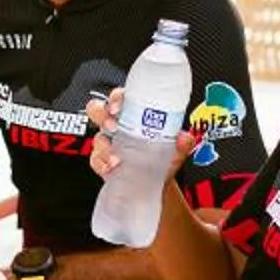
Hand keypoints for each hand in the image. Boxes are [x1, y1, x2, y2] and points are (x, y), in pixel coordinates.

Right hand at [85, 90, 204, 180]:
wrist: (158, 182)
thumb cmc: (163, 158)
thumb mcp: (175, 148)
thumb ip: (181, 142)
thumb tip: (184, 138)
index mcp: (134, 114)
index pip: (121, 98)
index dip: (116, 98)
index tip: (118, 106)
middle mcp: (118, 125)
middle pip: (99, 110)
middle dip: (101, 115)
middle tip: (112, 125)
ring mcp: (108, 142)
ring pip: (96, 136)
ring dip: (102, 145)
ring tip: (115, 156)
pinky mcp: (101, 160)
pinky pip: (95, 158)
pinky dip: (102, 163)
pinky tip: (112, 167)